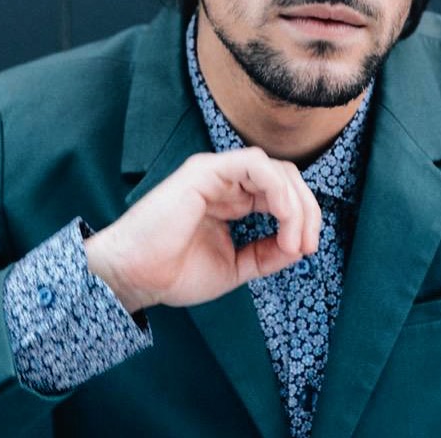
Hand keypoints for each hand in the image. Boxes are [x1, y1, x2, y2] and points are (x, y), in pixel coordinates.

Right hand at [84, 147, 320, 313]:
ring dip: (295, 203)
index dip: (304, 218)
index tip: (307, 250)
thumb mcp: (236, 266)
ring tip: (293, 238)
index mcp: (236, 201)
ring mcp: (218, 173)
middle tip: (307, 244)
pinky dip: (276, 187)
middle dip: (307, 210)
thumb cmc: (173, 272)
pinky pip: (254, 163)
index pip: (283, 195)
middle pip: (286, 178)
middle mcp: (229, 182)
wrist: (133, 277)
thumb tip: (301, 245)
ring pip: (276, 169)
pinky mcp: (206, 170)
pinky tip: (280, 214)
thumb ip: (267, 254)